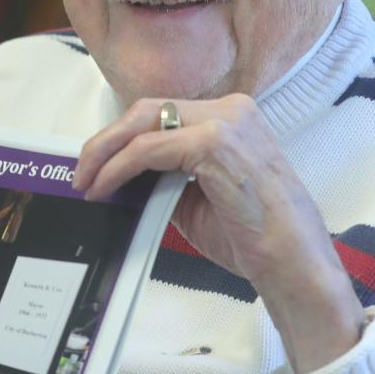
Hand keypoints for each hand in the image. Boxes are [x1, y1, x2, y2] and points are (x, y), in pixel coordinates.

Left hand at [73, 94, 364, 373]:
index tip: (95, 164)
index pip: (160, 114)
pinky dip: (120, 168)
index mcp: (230, 117)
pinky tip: (105, 187)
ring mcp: (224, 122)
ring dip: (106, 153)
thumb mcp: (198, 195)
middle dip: (105, 140)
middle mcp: (230, 109)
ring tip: (86, 182)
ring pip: (142, 124)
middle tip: (81, 171)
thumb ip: (165, 175)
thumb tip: (120, 175)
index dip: (121, 136)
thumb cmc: (253, 235)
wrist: (293, 264)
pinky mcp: (214, 143)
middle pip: (146, 111)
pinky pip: (148, 150)